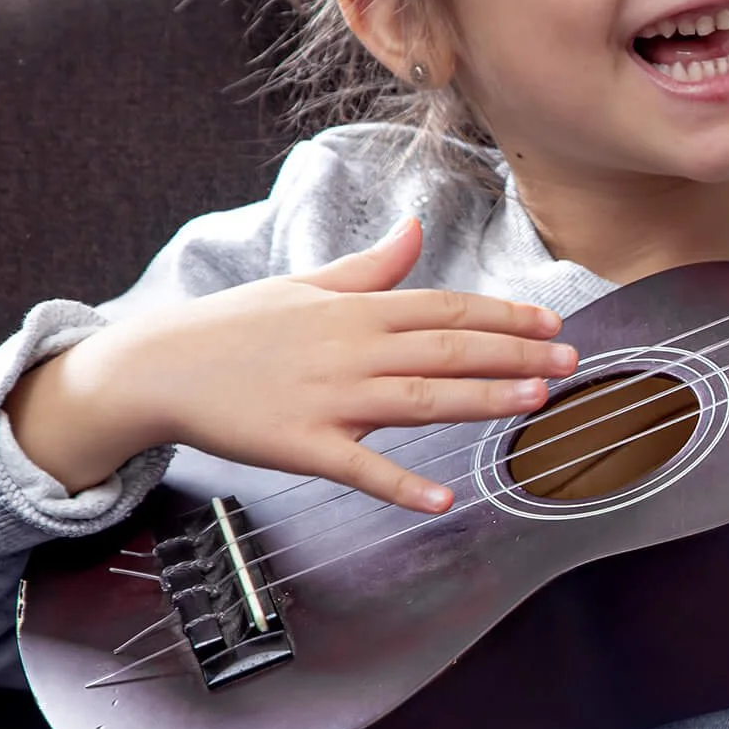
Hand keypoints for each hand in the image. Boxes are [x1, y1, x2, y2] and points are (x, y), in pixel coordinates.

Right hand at [6, 218, 574, 512]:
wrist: (158, 367)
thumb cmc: (236, 327)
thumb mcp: (305, 285)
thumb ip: (370, 267)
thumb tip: (415, 229)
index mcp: (357, 310)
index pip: (447, 308)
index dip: (504, 315)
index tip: (551, 323)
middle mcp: (352, 349)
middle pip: (449, 349)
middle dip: (515, 354)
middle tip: (570, 363)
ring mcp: (329, 397)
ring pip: (421, 398)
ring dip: (482, 399)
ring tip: (535, 401)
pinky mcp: (302, 444)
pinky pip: (360, 467)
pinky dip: (401, 484)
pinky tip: (442, 499)